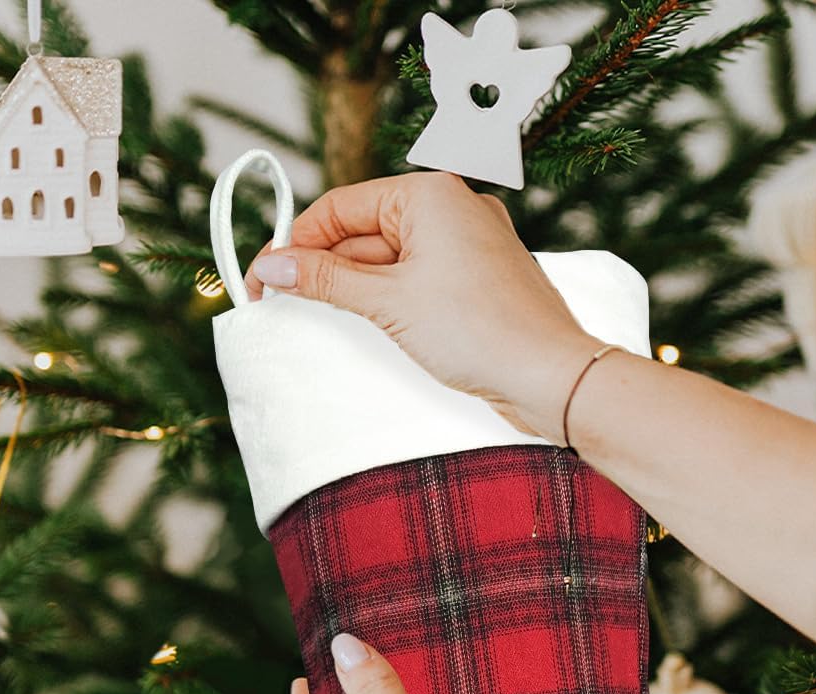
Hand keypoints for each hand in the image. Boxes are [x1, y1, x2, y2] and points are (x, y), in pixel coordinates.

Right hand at [244, 172, 598, 440]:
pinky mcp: (475, 278)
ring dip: (352, 285)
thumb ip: (327, 279)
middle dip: (322, 266)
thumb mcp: (388, 302)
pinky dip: (385, 296)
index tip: (265, 276)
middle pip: (363, 230)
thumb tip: (276, 265)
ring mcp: (466, 244)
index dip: (297, 241)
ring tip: (316, 315)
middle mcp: (451, 208)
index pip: (342, 206)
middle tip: (279, 300)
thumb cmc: (480, 331)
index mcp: (430, 194)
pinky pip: (415, 277)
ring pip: (389, 258)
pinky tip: (365, 321)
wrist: (550, 376)